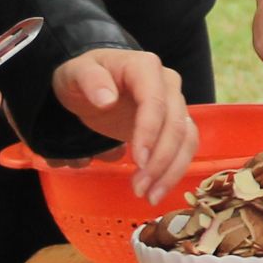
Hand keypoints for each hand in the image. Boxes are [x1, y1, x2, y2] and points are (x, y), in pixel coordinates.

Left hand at [51, 49, 196, 201]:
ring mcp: (174, 104)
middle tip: (138, 188)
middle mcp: (167, 84)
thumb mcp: (76, 74)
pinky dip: (174, 170)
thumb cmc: (82, 77)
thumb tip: (107, 99)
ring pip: (186, 138)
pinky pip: (184, 147)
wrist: (90, 84)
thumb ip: (90, 80)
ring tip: (149, 196)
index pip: (155, 101)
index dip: (150, 131)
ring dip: (171, 170)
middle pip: (175, 124)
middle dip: (160, 160)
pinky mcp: (173, 124)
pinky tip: (156, 190)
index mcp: (145, 67)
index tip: (137, 160)